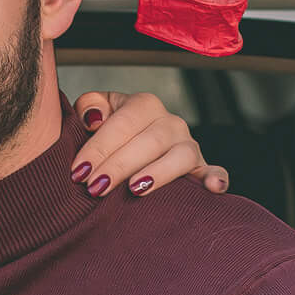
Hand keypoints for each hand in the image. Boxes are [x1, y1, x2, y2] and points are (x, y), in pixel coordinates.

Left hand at [69, 90, 228, 197]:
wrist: (132, 147)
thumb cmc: (109, 135)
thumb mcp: (96, 114)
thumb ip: (89, 107)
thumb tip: (94, 119)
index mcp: (143, 105)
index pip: (122, 124)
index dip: (98, 148)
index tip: (78, 171)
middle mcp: (170, 122)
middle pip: (148, 141)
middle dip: (119, 166)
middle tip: (95, 187)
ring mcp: (188, 144)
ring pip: (181, 156)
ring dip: (159, 172)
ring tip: (135, 189)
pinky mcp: (201, 167)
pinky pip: (215, 170)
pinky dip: (216, 178)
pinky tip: (212, 188)